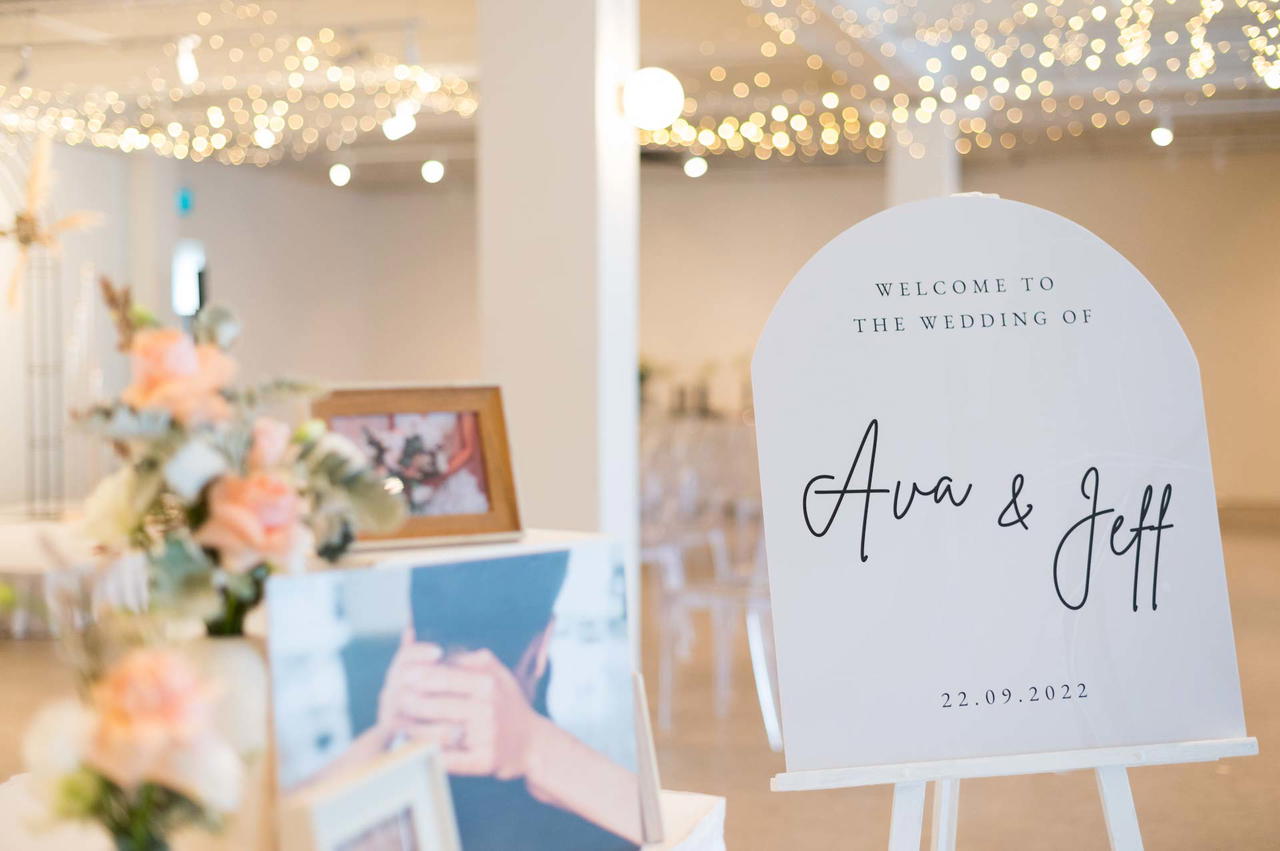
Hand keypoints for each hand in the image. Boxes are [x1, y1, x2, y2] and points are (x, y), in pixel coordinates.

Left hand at [378, 636, 546, 780]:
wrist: (533, 743)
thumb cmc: (509, 705)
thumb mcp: (498, 674)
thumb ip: (472, 660)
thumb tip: (440, 651)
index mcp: (488, 684)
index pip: (445, 677)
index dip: (420, 676)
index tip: (401, 675)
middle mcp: (488, 708)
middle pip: (437, 705)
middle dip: (410, 703)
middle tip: (392, 700)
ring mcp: (487, 736)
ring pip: (439, 733)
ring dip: (413, 730)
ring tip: (395, 725)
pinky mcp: (485, 761)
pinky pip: (451, 760)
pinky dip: (430, 756)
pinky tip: (413, 751)